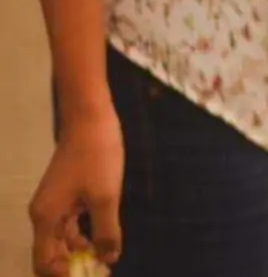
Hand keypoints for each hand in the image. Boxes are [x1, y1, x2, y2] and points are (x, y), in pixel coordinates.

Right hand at [29, 113, 123, 275]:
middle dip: (73, 266)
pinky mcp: (66, 197)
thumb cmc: (97, 157)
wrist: (91, 121)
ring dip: (81, 252)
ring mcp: (54, 206)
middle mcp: (44, 215)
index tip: (89, 274)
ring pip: (62, 240)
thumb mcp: (106, 197)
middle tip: (102, 270)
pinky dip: (84, 236)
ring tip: (106, 261)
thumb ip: (106, 231)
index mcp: (46, 218)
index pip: (43, 262)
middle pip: (51, 254)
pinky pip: (70, 226)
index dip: (63, 274)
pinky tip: (103, 241)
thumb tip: (108, 260)